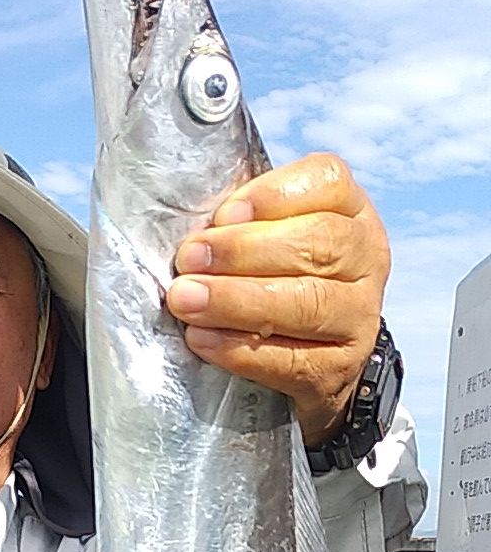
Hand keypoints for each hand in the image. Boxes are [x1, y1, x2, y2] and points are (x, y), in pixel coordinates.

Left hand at [166, 153, 389, 447]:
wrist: (315, 361)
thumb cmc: (280, 281)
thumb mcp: (269, 238)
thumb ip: (242, 224)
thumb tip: (194, 232)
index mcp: (350, 211)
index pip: (327, 182)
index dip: (273, 195)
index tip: (223, 214)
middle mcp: (366, 259)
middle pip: (317, 243)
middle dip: (243, 251)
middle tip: (189, 259)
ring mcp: (359, 317)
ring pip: (307, 303)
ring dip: (236, 301)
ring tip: (186, 300)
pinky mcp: (339, 369)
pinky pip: (292, 360)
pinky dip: (240, 350)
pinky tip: (202, 339)